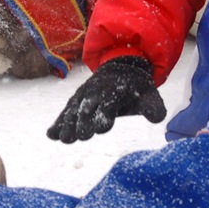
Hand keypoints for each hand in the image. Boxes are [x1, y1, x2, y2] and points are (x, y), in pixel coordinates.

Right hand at [47, 55, 165, 142]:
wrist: (119, 68)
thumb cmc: (135, 87)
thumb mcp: (149, 93)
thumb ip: (153, 106)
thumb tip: (157, 118)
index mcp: (114, 89)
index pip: (108, 102)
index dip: (105, 113)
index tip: (102, 128)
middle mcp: (96, 91)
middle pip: (88, 107)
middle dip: (83, 121)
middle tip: (80, 137)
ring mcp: (84, 96)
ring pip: (74, 110)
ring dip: (68, 124)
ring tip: (64, 139)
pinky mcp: (76, 101)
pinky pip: (66, 111)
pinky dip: (58, 122)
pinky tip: (51, 135)